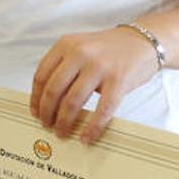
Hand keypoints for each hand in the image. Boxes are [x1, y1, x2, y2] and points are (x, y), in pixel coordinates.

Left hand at [30, 27, 159, 143]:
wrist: (142, 41)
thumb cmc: (108, 49)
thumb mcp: (80, 47)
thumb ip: (64, 66)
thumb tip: (47, 100)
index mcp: (66, 45)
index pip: (42, 75)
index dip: (36, 97)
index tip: (35, 111)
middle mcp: (80, 53)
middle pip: (54, 90)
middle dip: (47, 112)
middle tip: (46, 125)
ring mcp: (99, 67)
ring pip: (73, 101)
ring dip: (65, 122)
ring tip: (62, 132)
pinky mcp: (118, 80)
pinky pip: (101, 110)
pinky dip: (92, 127)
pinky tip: (87, 137)